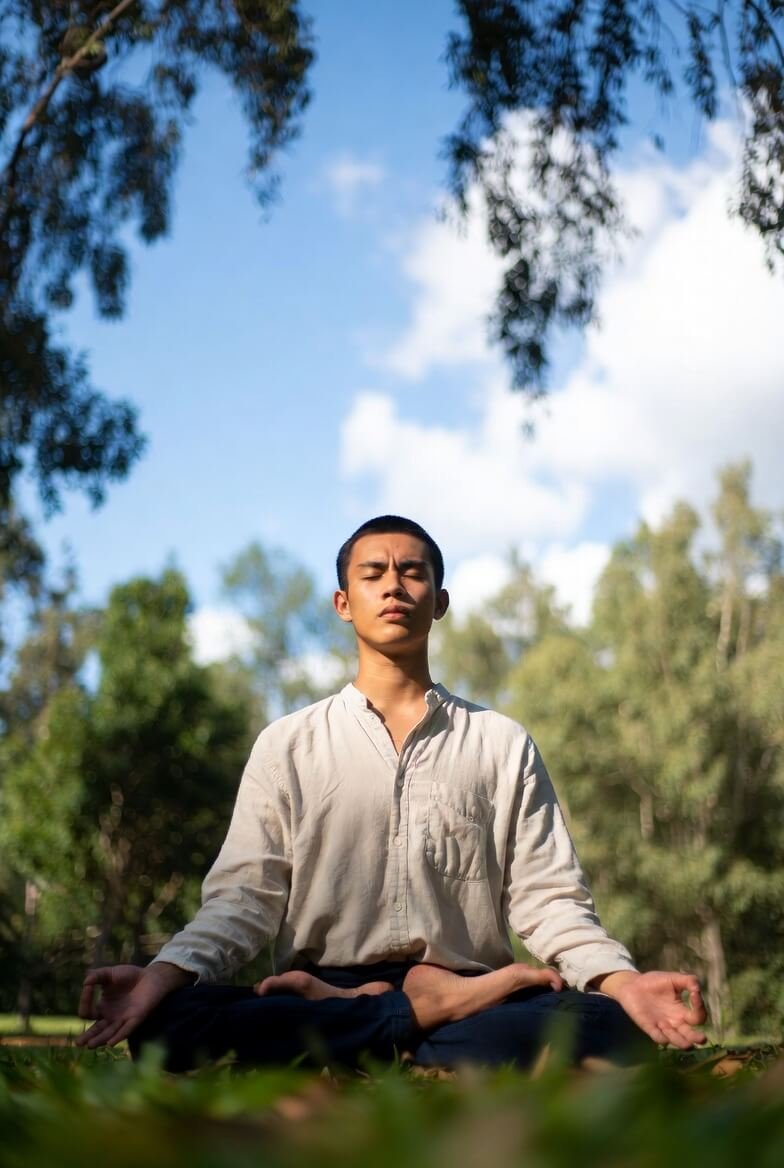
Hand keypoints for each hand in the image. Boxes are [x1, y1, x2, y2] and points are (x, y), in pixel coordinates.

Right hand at [76, 962, 191, 1048]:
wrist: (150, 976)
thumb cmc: (129, 975)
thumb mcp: (110, 973)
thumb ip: (97, 975)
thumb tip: (85, 981)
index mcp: (102, 1007)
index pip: (88, 1012)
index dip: (85, 1001)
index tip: (88, 986)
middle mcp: (110, 1017)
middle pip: (96, 1030)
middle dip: (87, 1037)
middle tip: (78, 1043)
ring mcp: (122, 1019)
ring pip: (109, 1033)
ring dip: (100, 1039)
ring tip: (90, 1045)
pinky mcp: (136, 1019)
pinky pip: (126, 1030)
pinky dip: (118, 1036)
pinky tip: (110, 1043)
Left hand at [595, 970, 706, 1048]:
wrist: (632, 984)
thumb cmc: (654, 982)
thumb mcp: (673, 978)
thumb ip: (687, 980)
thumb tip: (697, 989)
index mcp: (683, 1011)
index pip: (698, 1017)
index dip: (699, 1008)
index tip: (694, 994)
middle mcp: (676, 1022)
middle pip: (690, 1036)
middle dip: (696, 1038)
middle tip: (702, 1039)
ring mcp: (663, 1027)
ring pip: (676, 1040)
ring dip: (678, 1039)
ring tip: (675, 1031)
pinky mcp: (649, 1028)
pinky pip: (658, 1038)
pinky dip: (662, 1037)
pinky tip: (661, 1026)